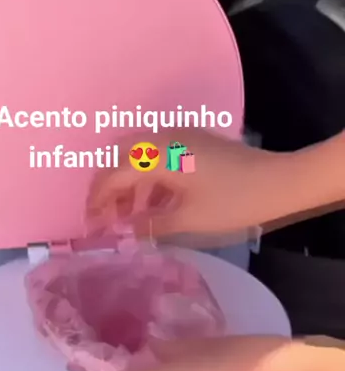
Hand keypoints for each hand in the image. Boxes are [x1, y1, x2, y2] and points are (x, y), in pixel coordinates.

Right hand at [87, 128, 280, 241]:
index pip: (112, 174)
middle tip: (105, 220)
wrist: (279, 183)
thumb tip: (120, 233)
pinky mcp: (192, 144)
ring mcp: (179, 138)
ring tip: (127, 218)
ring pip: (137, 157)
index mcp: (158, 154)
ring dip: (127, 185)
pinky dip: (146, 180)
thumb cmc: (233, 203)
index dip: (97, 202)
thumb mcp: (187, 220)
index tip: (90, 227)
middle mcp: (163, 138)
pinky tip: (152, 207)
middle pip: (119, 158)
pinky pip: (157, 158)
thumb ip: (148, 225)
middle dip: (107, 189)